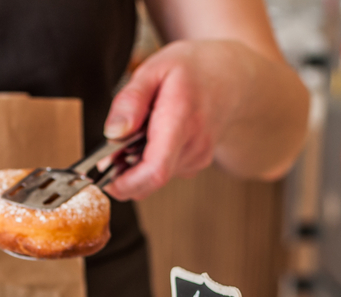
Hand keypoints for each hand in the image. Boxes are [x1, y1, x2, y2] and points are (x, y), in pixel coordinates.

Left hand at [102, 41, 235, 200]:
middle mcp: (194, 143)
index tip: (106, 180)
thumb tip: (114, 132)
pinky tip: (151, 139)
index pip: (156, 169)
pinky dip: (147, 163)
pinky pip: (163, 172)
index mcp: (181, 118)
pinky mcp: (197, 163)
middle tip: (109, 154)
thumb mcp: (154, 69)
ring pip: (154, 179)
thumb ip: (130, 100)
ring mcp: (198, 156)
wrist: (234, 76)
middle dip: (123, 176)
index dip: (126, 183)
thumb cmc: (193, 69)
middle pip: (152, 180)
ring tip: (135, 136)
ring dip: (134, 167)